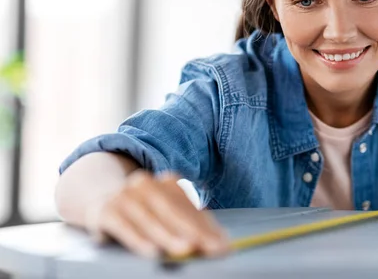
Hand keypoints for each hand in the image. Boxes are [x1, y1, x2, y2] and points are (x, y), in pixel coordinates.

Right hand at [84, 170, 229, 258]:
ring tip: (185, 250)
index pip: (190, 206)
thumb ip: (191, 225)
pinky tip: (152, 252)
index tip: (222, 244)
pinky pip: (124, 227)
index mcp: (166, 181)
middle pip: (172, 210)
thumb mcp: (167, 213)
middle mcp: (145, 184)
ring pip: (150, 218)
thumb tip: (220, 241)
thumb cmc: (144, 212)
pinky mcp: (106, 211)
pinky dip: (138, 240)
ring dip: (168, 236)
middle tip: (209, 248)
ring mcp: (124, 195)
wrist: (99, 201)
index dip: (207, 226)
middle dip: (193, 231)